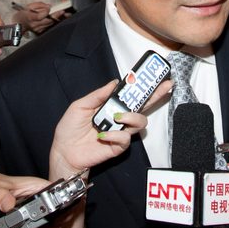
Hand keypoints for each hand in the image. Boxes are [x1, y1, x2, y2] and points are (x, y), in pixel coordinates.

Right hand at [14, 1, 56, 34]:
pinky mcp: (39, 31)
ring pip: (49, 23)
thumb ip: (40, 5)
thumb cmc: (23, 14)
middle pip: (48, 20)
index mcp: (30, 17)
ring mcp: (37, 29)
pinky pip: (48, 26)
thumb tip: (49, 6)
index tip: (50, 8)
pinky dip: (51, 21)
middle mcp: (34, 25)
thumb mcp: (29, 6)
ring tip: (60, 13)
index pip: (40, 16)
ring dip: (55, 18)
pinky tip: (53, 17)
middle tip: (62, 11)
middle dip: (56, 15)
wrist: (18, 24)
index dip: (46, 12)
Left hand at [48, 78, 172, 180]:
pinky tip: (103, 135)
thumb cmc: (70, 128)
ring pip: (140, 122)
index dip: (144, 87)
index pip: (131, 95)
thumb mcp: (81, 106)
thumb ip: (98, 95)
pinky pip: (125, 139)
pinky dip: (115, 135)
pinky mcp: (118, 147)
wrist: (63, 151)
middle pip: (144, 107)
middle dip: (156, 95)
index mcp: (111, 106)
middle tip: (165, 86)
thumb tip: (114, 82)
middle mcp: (119, 119)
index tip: (155, 76)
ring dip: (132, 117)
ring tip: (118, 116)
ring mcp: (120, 132)